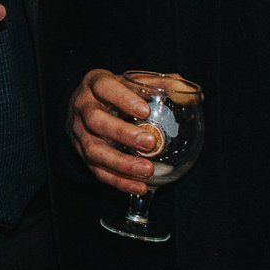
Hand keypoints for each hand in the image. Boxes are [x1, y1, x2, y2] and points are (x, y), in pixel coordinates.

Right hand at [69, 68, 158, 194]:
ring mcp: (80, 134)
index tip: (145, 111)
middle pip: (96, 121)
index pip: (104, 87)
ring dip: (121, 163)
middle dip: (122, 133)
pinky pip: (98, 172)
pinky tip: (140, 187)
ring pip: (94, 151)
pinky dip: (119, 182)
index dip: (122, 98)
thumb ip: (161, 85)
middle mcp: (83, 108)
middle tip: (149, 142)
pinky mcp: (82, 156)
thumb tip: (190, 95)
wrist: (86, 106)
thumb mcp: (134, 82)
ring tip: (147, 170)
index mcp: (94, 84)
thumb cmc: (116, 92)